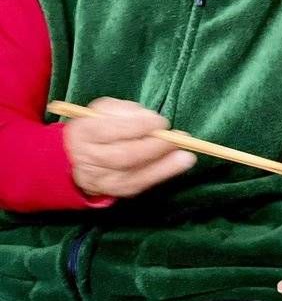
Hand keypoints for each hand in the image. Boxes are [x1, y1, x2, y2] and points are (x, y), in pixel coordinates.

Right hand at [64, 98, 195, 197]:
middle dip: (154, 147)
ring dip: (164, 165)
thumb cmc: (96, 127)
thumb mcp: (102, 111)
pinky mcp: (116, 190)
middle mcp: (90, 159)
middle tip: (177, 138)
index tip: (159, 122)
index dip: (137, 127)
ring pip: (134, 175)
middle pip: (123, 156)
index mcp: (83, 133)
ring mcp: (103, 178)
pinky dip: (162, 174)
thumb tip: (148, 117)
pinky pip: (141, 184)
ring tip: (186, 156)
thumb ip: (123, 110)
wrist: (76, 158)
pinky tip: (179, 165)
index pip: (109, 131)